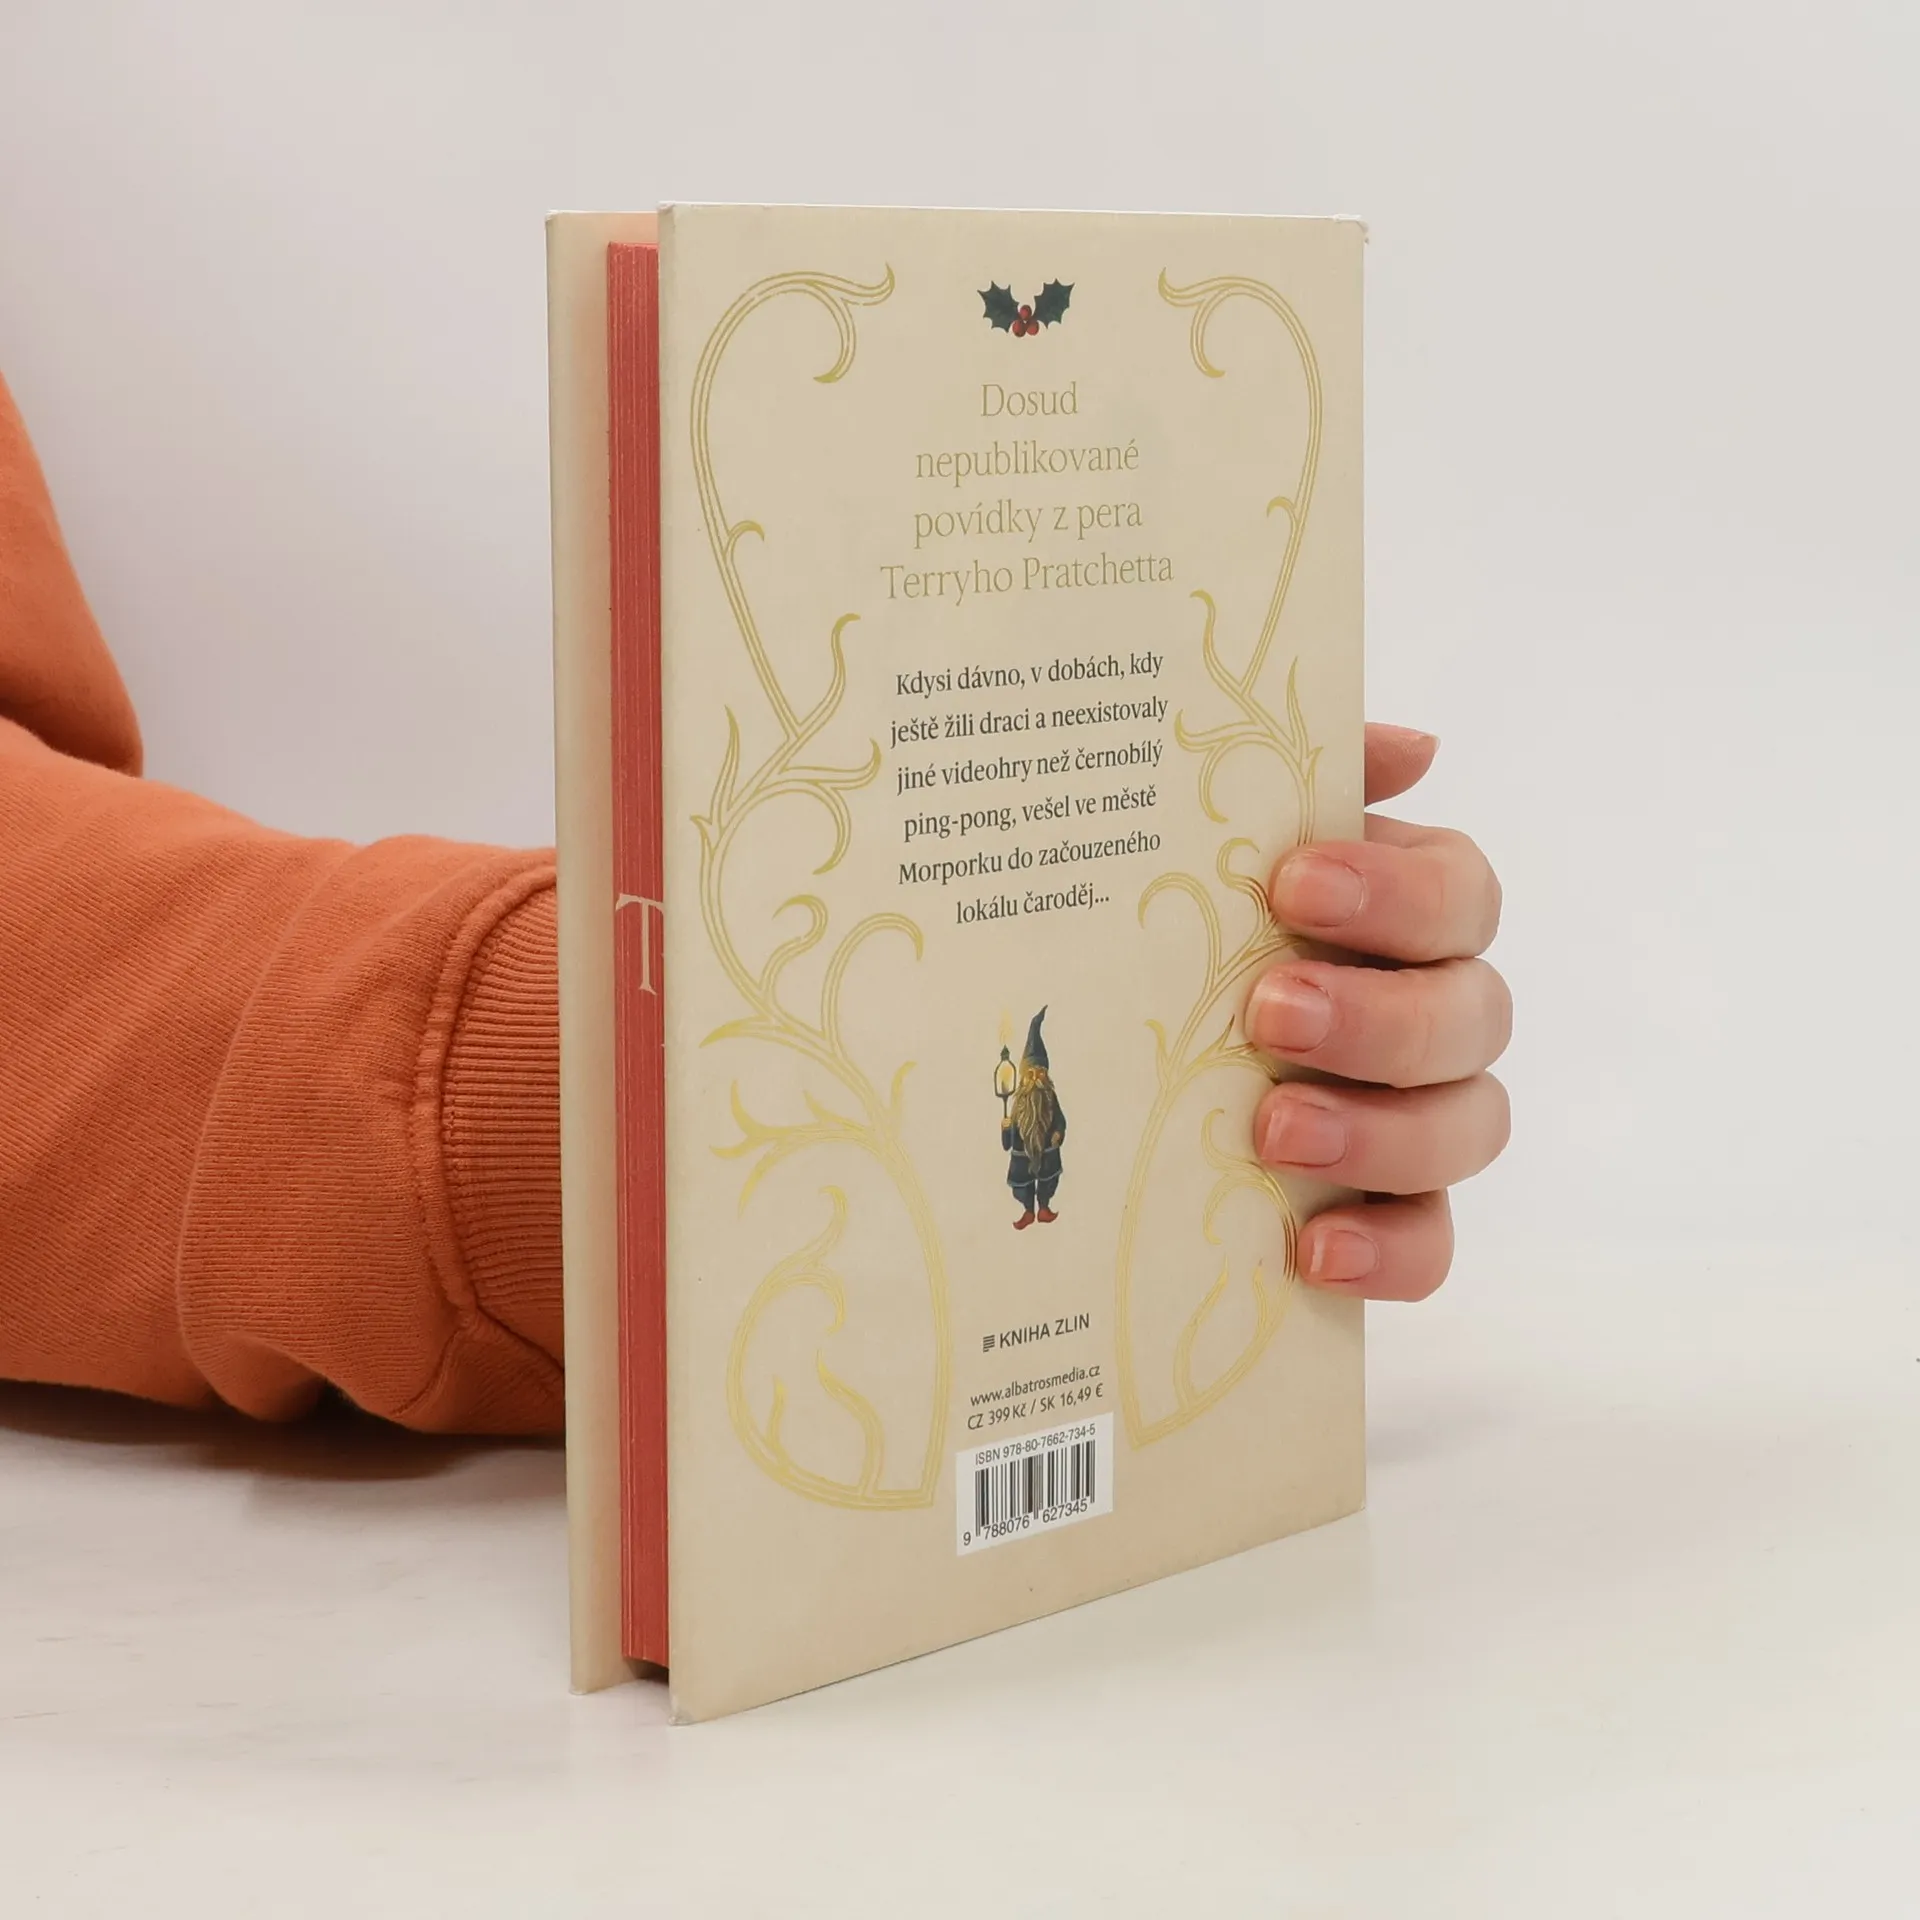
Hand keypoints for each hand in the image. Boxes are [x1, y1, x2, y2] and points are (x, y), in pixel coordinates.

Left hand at [1246, 724, 1508, 1301]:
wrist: (1135, 1050)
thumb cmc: (1198, 925)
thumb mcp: (1225, 842)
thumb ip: (1310, 780)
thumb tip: (1414, 747)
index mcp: (1411, 914)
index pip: (1460, 893)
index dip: (1396, 892)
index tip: (1295, 884)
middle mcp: (1440, 1012)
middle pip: (1473, 1014)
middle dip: (1377, 1016)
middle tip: (1270, 1013)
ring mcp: (1425, 1117)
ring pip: (1469, 1128)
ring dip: (1381, 1132)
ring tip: (1272, 1132)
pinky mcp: (1394, 1213)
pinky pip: (1432, 1245)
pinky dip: (1387, 1251)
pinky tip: (1311, 1249)